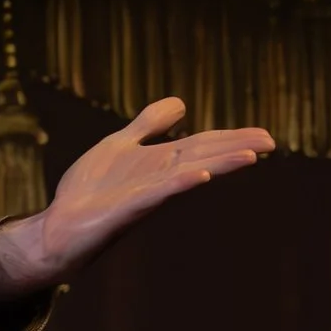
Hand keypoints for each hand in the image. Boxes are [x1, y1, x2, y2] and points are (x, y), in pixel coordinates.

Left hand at [0, 100, 273, 308]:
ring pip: (189, 174)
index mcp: (160, 162)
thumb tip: (182, 103)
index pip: (203, 145)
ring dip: (219, 165)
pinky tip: (200, 176)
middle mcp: (160, 179)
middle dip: (235, 149)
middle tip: (271, 143)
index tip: (266, 136)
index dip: (232, 139)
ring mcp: (146, 194)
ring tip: (251, 157)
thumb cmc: (89, 191)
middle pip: (204, 157)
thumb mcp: (120, 146)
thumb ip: (149, 125)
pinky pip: (157, 194)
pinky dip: (179, 184)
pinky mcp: (128, 209)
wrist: (59, 227)